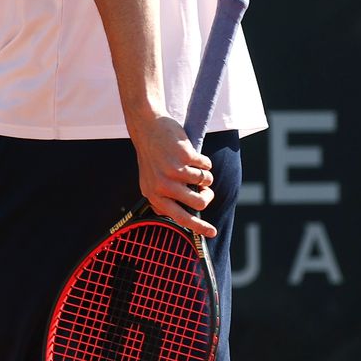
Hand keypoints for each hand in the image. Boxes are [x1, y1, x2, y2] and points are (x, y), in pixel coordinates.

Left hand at [132, 116, 216, 236]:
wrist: (147, 127)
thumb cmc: (153, 156)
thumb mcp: (151, 180)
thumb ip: (164, 198)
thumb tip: (188, 214)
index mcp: (153, 195)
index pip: (179, 218)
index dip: (198, 227)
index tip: (212, 232)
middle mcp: (162, 186)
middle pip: (199, 203)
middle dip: (207, 196)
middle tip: (205, 188)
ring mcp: (173, 172)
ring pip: (206, 183)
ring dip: (205, 175)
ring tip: (193, 166)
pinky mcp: (184, 157)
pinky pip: (207, 166)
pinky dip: (204, 161)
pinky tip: (192, 154)